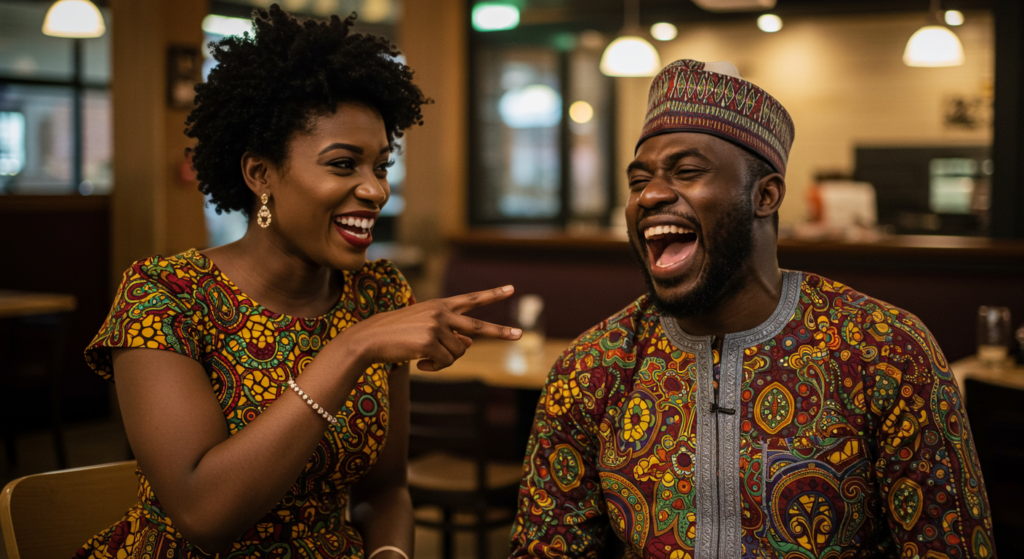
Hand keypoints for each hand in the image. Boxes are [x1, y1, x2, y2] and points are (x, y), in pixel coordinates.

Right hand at [340, 285, 521, 370]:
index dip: (492, 295)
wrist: (370, 338)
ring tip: (424, 357)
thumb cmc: (396, 334)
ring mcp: (436, 327)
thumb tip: (469, 342)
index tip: (511, 289)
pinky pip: (444, 362)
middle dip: (501, 331)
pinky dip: (434, 367)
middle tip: (520, 334)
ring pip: (458, 352)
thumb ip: (449, 332)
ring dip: (444, 360)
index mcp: (440, 305)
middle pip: (478, 325)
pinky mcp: (429, 342)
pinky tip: (418, 362)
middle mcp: (441, 313)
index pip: (471, 299)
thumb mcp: (424, 328)